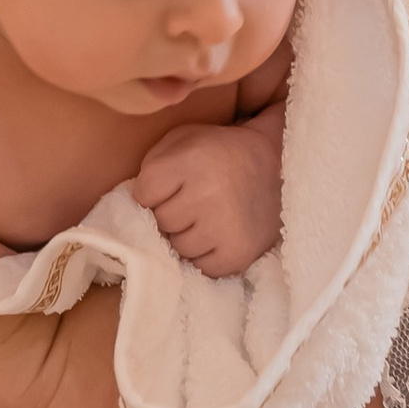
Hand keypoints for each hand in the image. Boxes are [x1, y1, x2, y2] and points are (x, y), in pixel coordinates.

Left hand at [132, 122, 281, 275]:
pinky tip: (216, 234)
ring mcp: (225, 227)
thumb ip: (151, 165)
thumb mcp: (182, 140)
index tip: (168, 185)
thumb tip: (133, 207)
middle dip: (168, 214)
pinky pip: (201, 268)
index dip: (151, 191)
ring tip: (204, 217)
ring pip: (178, 248)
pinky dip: (204, 255)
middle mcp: (208, 195)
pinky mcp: (239, 253)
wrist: (275, 164)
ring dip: (185, 236)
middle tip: (190, 201)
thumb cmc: (218, 152)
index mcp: (191, 162)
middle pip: (160, 222)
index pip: (143, 194)